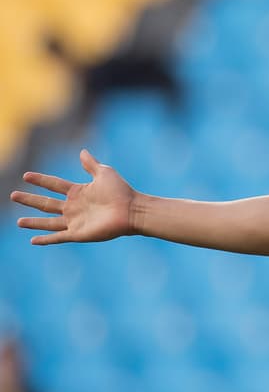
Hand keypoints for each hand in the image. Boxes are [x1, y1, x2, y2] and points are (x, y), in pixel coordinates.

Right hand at [10, 150, 136, 244]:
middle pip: (46, 203)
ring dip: (33, 222)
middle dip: (29, 200)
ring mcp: (75, 221)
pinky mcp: (78, 233)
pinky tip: (32, 240)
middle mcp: (74, 207)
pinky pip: (58, 237)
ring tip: (18, 221)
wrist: (132, 210)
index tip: (26, 175)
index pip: (54, 185)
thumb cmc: (121, 191)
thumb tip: (82, 151)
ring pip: (48, 222)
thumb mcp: (104, 173)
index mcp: (78, 192)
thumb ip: (91, 164)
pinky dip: (45, 239)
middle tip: (13, 195)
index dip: (40, 180)